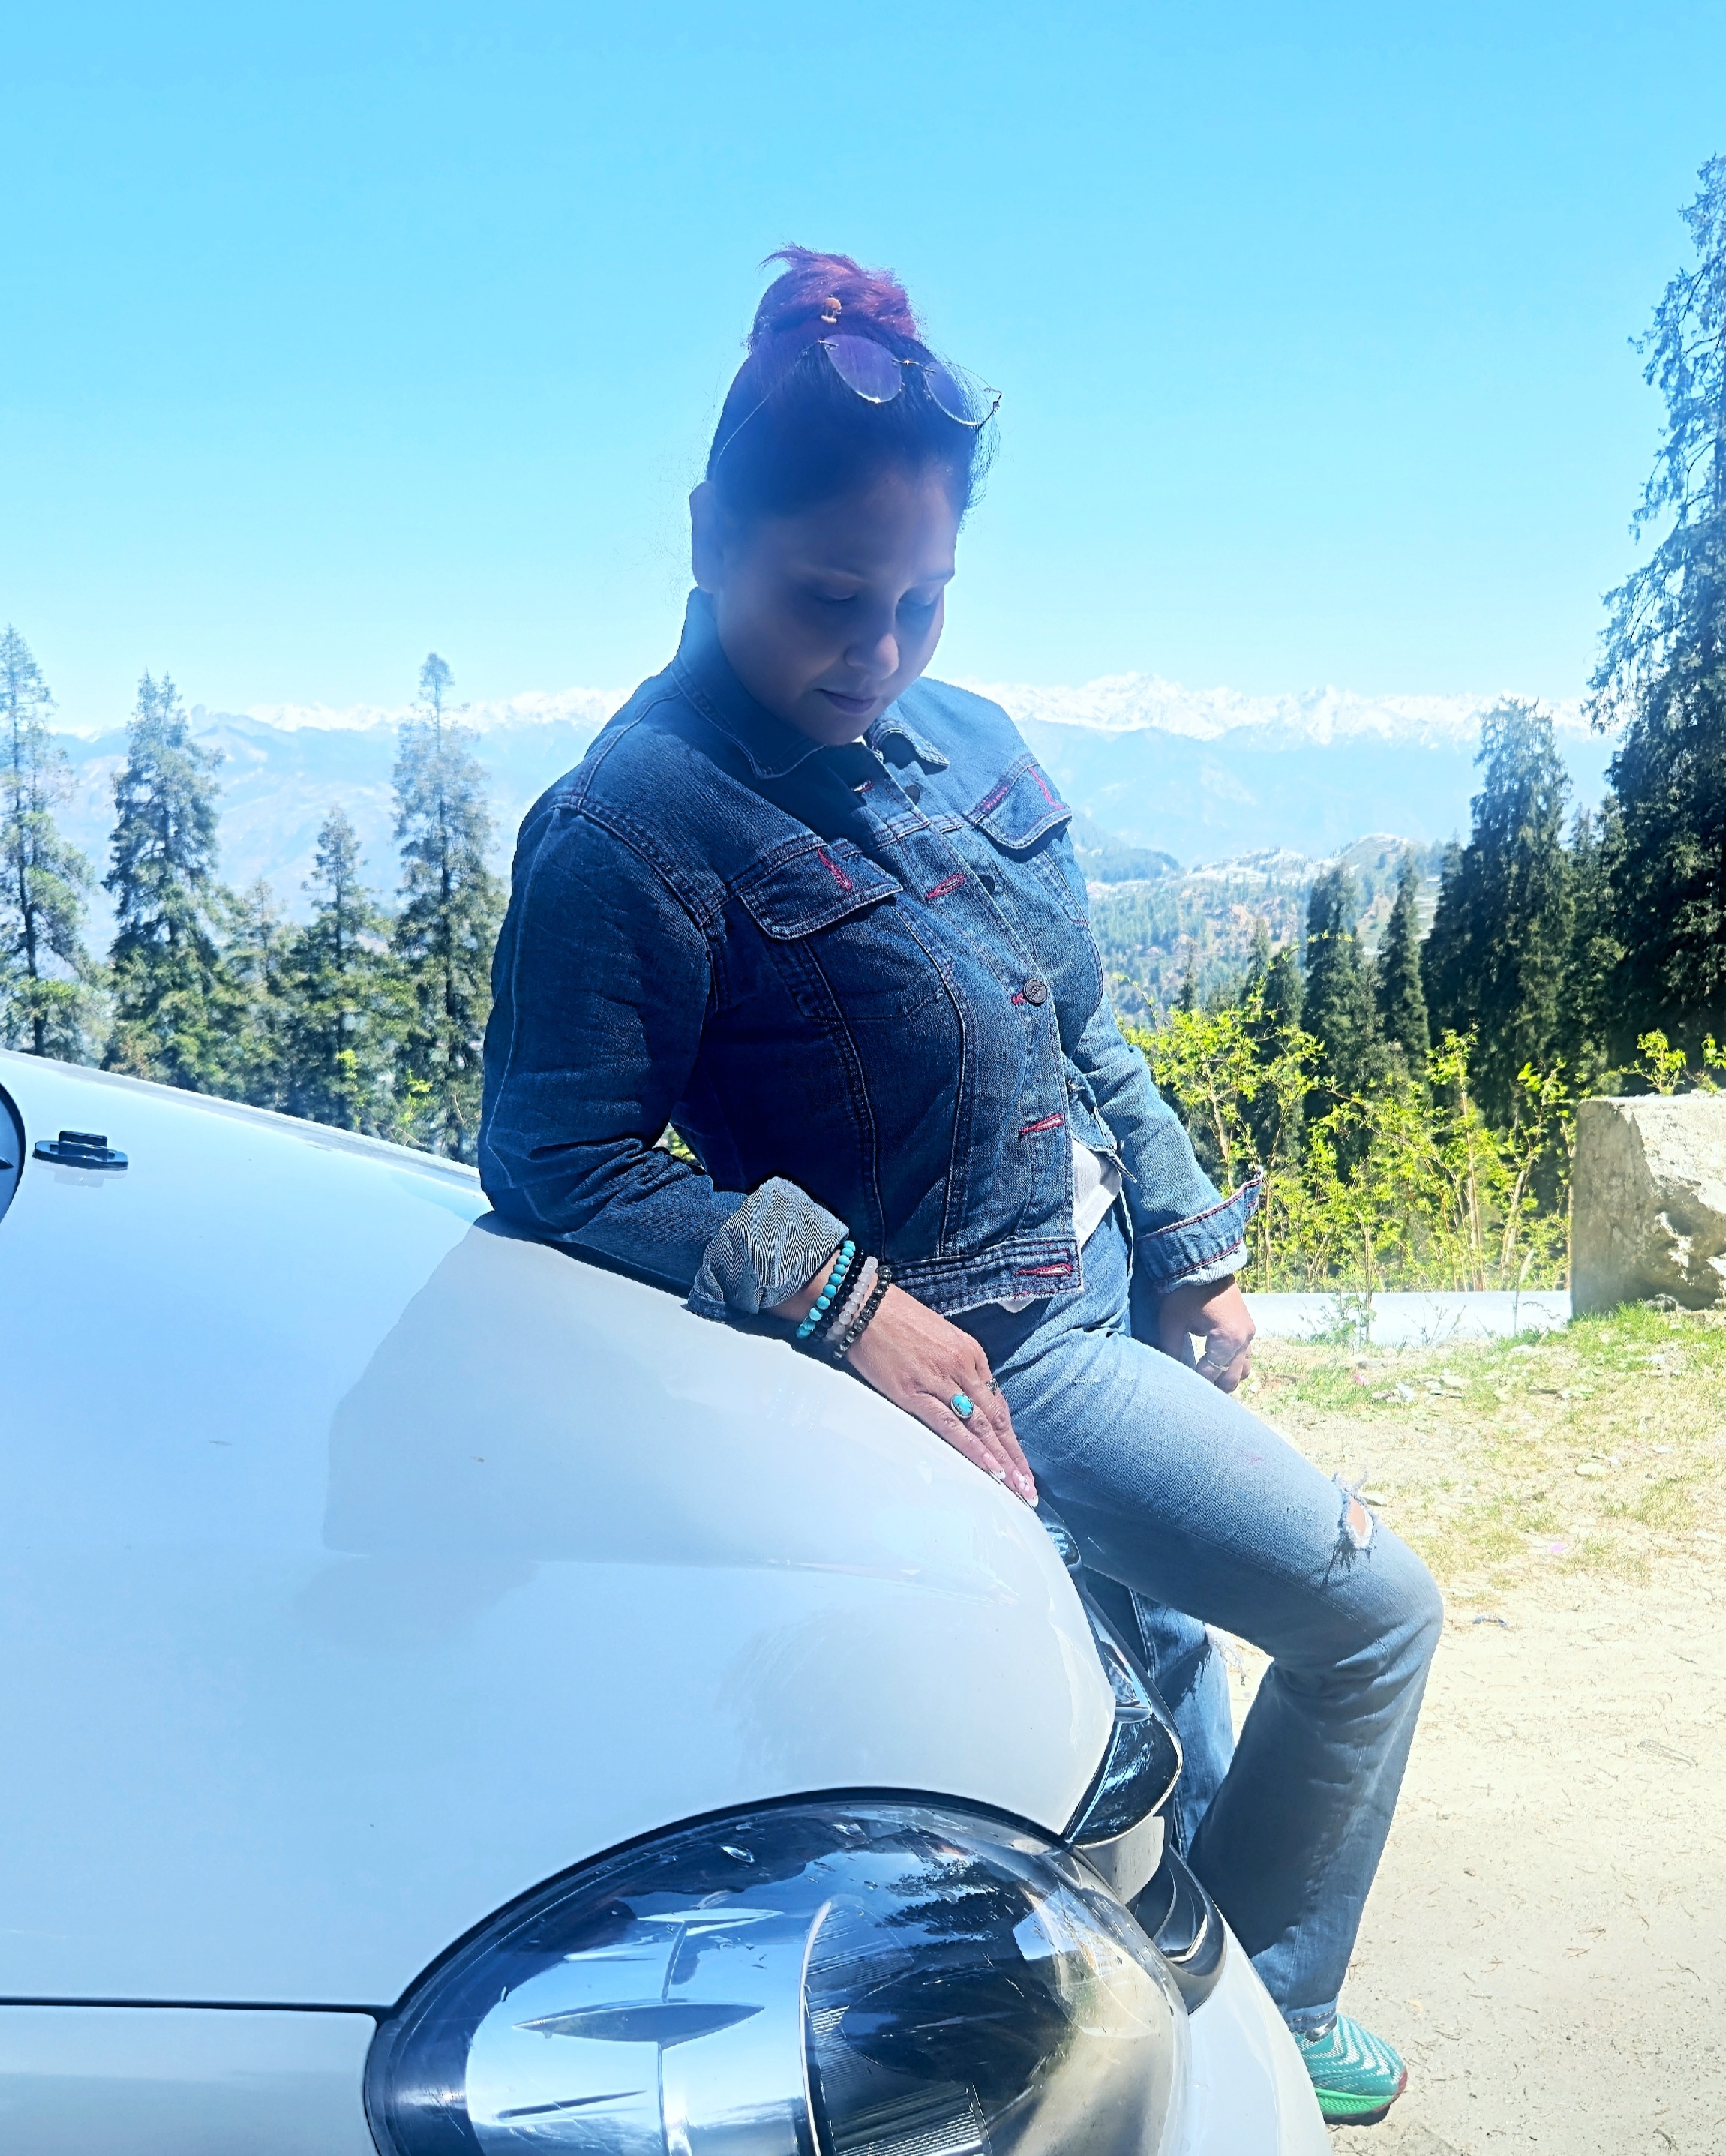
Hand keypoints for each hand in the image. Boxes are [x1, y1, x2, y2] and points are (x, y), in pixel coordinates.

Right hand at [771, 1261, 1036, 1505]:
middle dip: (1014, 1458)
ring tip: (1014, 1488)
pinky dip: (972, 1448)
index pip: (998, 1404)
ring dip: (1000, 1460)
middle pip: (996, 1420)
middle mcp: (963, 1366)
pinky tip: (986, 1467)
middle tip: (1028, 1489)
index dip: (1011, 1438)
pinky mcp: (914, 1391)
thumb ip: (954, 1368)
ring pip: (980, 1426)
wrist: (864, 1303)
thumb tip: (964, 1398)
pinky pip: (950, 1425)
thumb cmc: (897, 1318)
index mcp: (971, 1353)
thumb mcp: (938, 1338)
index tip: (1021, 1464)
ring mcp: (941, 1379)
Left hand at [1156, 1275, 1254, 1391]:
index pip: (1211, 1374)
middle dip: (1213, 1385)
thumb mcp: (1172, 1323)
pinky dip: (1232, 1363)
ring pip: (1243, 1369)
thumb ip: (1171, 1351)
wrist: (1203, 1260)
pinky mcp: (1248, 1326)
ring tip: (1204, 1376)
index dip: (1195, 1384)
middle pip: (1232, 1379)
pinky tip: (1214, 1361)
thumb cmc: (1184, 1292)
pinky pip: (1245, 1355)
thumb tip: (1168, 1374)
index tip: (1181, 1388)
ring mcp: (1250, 1333)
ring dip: (1226, 1375)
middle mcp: (1245, 1339)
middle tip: (1192, 1388)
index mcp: (1228, 1339)